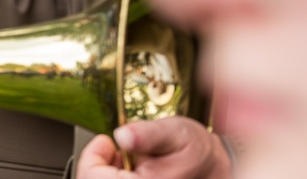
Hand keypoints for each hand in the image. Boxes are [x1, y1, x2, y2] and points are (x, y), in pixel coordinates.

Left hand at [76, 119, 231, 178]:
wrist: (214, 166)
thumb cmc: (196, 151)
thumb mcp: (174, 132)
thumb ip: (147, 134)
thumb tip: (122, 136)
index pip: (93, 177)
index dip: (92, 157)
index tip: (105, 142)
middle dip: (98, 165)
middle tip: (113, 149)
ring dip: (107, 172)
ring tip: (125, 159)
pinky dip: (115, 177)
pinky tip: (128, 170)